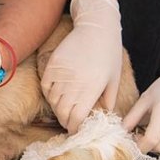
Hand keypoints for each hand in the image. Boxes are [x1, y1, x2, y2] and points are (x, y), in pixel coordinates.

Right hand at [41, 0, 123, 132]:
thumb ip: (108, 100)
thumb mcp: (113, 78)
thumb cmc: (109, 53)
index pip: (77, 117)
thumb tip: (103, 116)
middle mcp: (75, 82)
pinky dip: (49, 94)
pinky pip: (45, 86)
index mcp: (91, 88)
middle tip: (69, 124)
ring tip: (63, 111)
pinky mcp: (53, 64)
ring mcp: (61, 73)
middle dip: (65, 122)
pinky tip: (56, 97)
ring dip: (57, 109)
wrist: (96, 27)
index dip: (75, 128)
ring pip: (53, 101)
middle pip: (63, 112)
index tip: (76, 131)